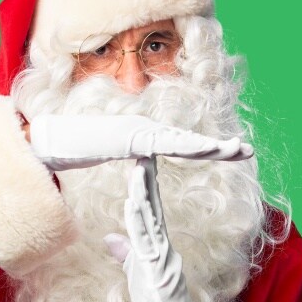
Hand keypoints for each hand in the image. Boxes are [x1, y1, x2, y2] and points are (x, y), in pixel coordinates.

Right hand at [29, 114, 252, 170]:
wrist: (52, 136)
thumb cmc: (78, 148)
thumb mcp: (110, 157)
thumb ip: (129, 164)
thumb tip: (140, 170)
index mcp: (143, 138)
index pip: (181, 147)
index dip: (207, 150)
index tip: (230, 155)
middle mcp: (145, 132)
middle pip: (188, 141)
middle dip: (218, 146)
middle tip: (248, 151)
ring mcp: (137, 132)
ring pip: (180, 140)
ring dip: (208, 145)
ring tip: (235, 150)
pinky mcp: (127, 136)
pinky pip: (159, 142)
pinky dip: (181, 144)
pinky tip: (201, 148)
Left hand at [104, 157, 220, 301]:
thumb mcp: (137, 273)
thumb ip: (127, 254)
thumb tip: (110, 238)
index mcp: (155, 243)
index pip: (150, 207)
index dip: (144, 184)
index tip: (140, 159)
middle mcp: (161, 244)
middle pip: (153, 205)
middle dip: (146, 177)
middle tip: (142, 149)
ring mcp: (162, 256)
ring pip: (151, 218)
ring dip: (143, 192)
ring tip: (137, 168)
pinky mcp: (159, 270)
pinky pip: (147, 242)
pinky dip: (139, 222)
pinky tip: (132, 204)